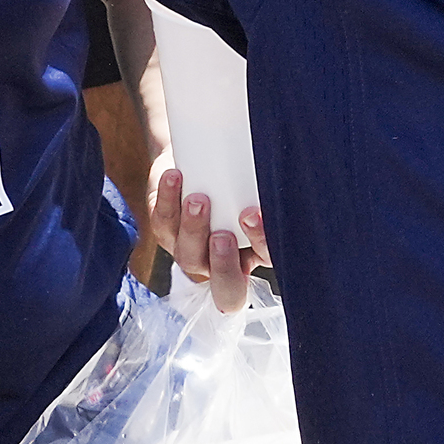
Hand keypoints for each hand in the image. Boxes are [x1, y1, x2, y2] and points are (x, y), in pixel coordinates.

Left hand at [149, 166, 262, 312]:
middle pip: (223, 284)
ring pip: (188, 255)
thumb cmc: (237, 173)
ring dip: (194, 229)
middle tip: (222, 235)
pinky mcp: (165, 228)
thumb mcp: (254, 185)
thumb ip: (265, 195)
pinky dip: (168, 199)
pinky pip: (163, 221)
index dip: (258, 248)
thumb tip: (280, 180)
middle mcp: (220, 263)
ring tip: (198, 199)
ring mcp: (190, 250)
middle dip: (223, 262)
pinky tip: (174, 178)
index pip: (267, 261)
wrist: (202, 160)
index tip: (253, 216)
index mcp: (252, 257)